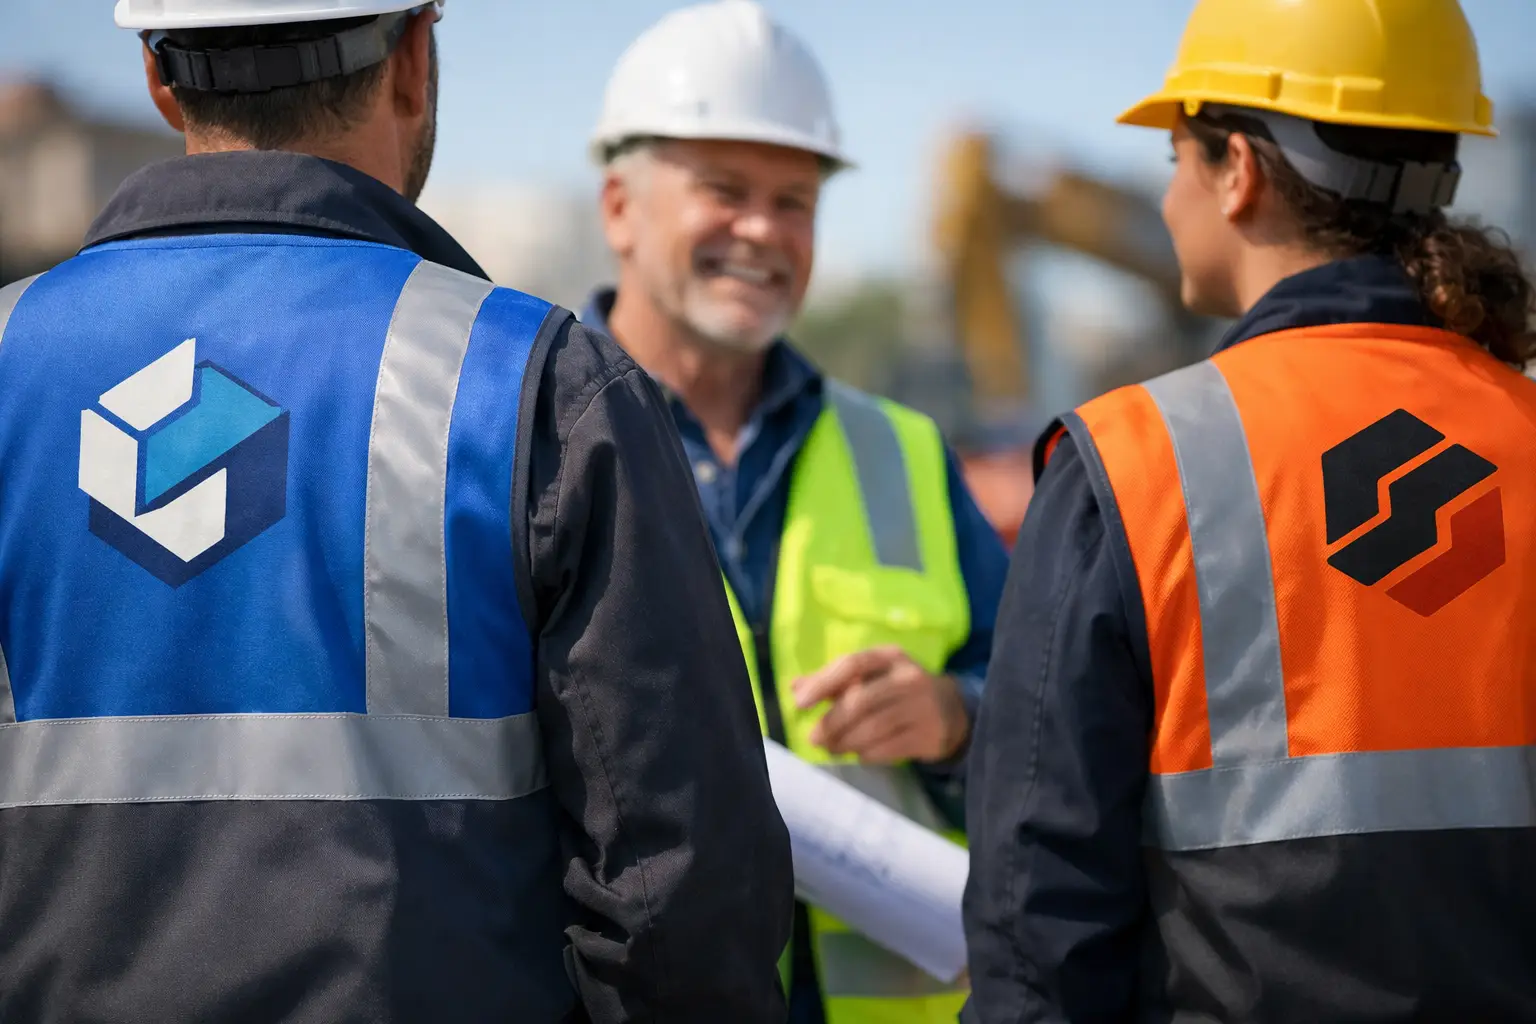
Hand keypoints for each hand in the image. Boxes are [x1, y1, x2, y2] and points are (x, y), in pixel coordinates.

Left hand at [791, 645, 969, 764]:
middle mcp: (908, 678)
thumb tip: (795, 688)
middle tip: (814, 739)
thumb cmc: (896, 690)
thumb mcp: (871, 676)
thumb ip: (833, 681)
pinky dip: (867, 754)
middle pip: (861, 701)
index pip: (852, 664)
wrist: (950, 710)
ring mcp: (922, 707)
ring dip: (846, 742)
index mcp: (889, 656)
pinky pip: (888, 749)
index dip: (823, 683)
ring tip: (832, 748)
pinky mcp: (929, 735)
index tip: (801, 704)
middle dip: (832, 723)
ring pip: (873, 728)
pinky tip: (859, 754)